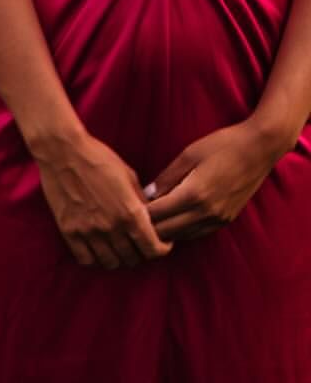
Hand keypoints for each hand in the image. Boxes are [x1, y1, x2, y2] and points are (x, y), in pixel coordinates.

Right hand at [33, 131, 171, 268]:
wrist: (62, 149)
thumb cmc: (98, 157)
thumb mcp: (128, 175)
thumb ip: (140, 202)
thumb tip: (150, 219)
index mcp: (131, 213)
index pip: (154, 250)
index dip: (161, 249)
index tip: (158, 242)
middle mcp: (112, 227)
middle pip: (133, 259)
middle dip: (139, 253)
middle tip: (136, 243)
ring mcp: (89, 231)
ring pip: (111, 263)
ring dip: (117, 257)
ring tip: (116, 247)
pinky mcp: (69, 230)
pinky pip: (86, 259)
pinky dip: (94, 258)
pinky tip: (96, 247)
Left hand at [145, 121, 284, 242]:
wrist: (258, 150)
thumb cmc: (220, 146)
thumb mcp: (187, 155)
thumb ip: (166, 178)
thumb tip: (147, 194)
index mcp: (194, 195)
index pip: (157, 215)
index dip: (138, 213)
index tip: (124, 207)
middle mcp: (207, 213)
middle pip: (168, 232)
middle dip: (148, 226)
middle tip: (131, 216)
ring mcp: (219, 220)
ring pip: (183, 236)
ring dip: (164, 230)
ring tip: (147, 219)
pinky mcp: (226, 220)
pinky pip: (197, 233)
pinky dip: (181, 230)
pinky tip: (170, 219)